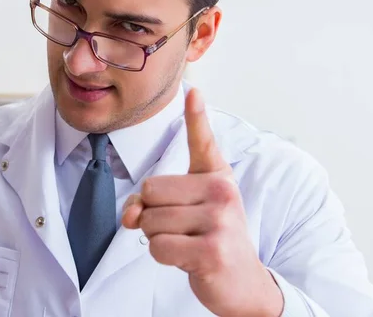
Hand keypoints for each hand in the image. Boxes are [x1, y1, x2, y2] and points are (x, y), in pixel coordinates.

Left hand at [122, 88, 283, 316]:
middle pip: (150, 190)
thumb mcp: (186, 211)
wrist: (242, 282)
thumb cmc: (210, 237)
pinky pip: (158, 246)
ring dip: (158, 237)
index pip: (203, 141)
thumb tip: (130, 215)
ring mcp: (220, 220)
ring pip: (150, 221)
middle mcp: (222, 191)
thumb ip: (152, 202)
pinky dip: (162, 256)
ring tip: (186, 242)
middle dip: (152, 214)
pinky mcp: (212, 250)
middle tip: (181, 227)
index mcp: (217, 176)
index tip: (193, 90)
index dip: (196, 116)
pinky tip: (188, 258)